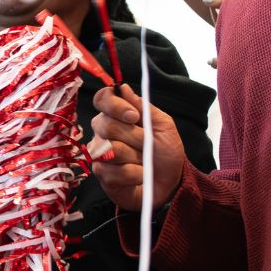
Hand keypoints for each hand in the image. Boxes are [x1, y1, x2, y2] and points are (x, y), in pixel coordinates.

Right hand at [87, 84, 185, 210]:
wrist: (170, 182)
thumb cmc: (166, 152)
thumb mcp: (163, 126)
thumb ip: (143, 107)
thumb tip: (123, 88)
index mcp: (117, 115)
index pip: (102, 99)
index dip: (114, 105)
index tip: (134, 116)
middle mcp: (103, 132)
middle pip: (106, 125)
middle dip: (134, 137)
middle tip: (148, 144)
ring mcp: (100, 153)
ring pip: (111, 149)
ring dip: (136, 157)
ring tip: (146, 162)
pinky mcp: (101, 175)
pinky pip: (113, 171)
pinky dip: (134, 173)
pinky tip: (140, 175)